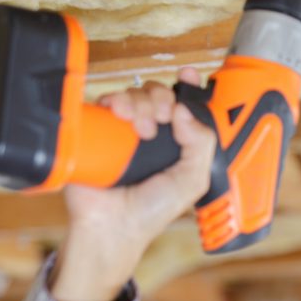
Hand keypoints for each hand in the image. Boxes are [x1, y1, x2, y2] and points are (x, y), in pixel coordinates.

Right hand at [48, 67, 215, 300]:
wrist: (112, 225)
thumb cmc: (152, 210)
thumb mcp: (192, 180)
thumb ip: (201, 145)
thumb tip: (184, 111)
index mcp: (177, 142)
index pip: (184, 105)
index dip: (187, 85)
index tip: (187, 75)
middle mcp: (152, 133)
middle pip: (158, 93)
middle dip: (162, 97)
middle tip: (162, 117)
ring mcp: (125, 130)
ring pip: (134, 93)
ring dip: (141, 102)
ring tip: (142, 129)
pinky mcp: (100, 131)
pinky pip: (106, 101)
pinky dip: (116, 101)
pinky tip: (122, 116)